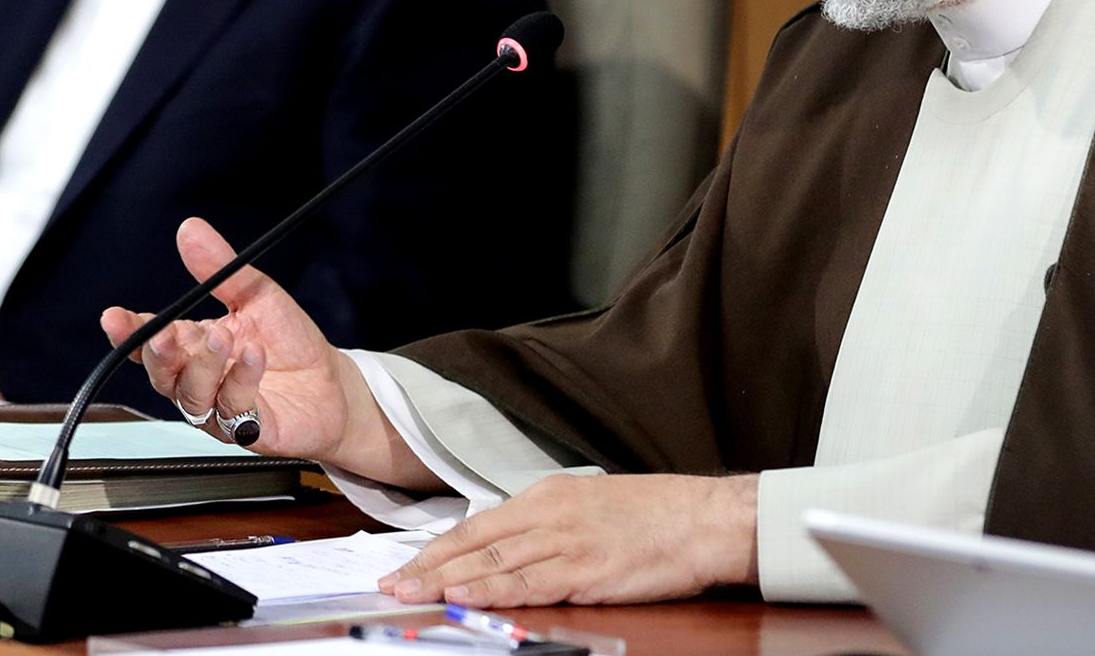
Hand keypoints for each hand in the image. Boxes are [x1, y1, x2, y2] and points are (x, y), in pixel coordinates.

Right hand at [99, 218, 425, 485]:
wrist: (332, 382)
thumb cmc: (289, 342)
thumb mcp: (255, 294)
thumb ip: (220, 266)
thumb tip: (190, 229)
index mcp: (193, 345)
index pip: (148, 340)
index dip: (126, 332)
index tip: (114, 317)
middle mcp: (199, 380)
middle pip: (161, 373)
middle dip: (158, 353)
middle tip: (164, 333)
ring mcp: (219, 408)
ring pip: (190, 396)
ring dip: (203, 365)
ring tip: (223, 337)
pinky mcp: (246, 431)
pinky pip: (232, 409)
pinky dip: (241, 380)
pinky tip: (254, 356)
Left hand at [383, 473, 758, 606]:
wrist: (701, 518)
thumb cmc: (652, 513)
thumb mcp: (588, 504)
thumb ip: (546, 523)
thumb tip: (508, 546)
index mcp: (547, 497)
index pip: (478, 525)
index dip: (439, 548)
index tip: (407, 565)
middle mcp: (549, 515)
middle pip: (476, 543)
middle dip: (430, 566)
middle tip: (392, 584)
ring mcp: (566, 543)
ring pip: (495, 564)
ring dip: (449, 581)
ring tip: (413, 593)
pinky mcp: (588, 571)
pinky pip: (531, 583)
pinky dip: (494, 591)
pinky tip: (467, 599)